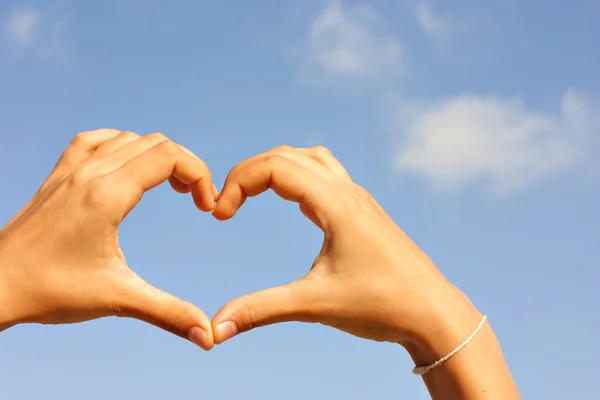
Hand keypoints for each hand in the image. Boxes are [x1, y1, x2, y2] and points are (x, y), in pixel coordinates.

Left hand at [0, 129, 215, 349]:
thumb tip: (209, 336)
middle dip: (186, 167)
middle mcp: (89, 174)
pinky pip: (92, 141)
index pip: (168, 157)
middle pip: (155, 144)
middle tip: (195, 200)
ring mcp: (70, 172)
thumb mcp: (118, 298)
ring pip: (128, 139)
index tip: (205, 208)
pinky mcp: (58, 178)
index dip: (200, 175)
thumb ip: (168, 313)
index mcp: (107, 195)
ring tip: (170, 186)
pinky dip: (120, 144)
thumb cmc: (48, 291)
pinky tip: (126, 162)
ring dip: (158, 155)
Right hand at [211, 145, 481, 352]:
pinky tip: (293, 202)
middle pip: (286, 156)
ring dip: (275, 168)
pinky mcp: (363, 211)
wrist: (433, 312)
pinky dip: (298, 176)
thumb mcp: (315, 305)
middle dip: (248, 173)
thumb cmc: (383, 305)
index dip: (238, 182)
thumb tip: (217, 327)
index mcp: (335, 204)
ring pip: (308, 159)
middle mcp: (347, 191)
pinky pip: (326, 175)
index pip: (275, 167)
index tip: (220, 215)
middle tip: (226, 206)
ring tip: (252, 193)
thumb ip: (262, 310)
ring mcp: (358, 198)